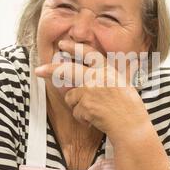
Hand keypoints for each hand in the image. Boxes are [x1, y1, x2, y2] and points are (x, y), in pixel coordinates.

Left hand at [34, 40, 152, 143]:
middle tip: (38, 70)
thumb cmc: (129, 108)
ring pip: (71, 97)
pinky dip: (83, 119)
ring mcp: (90, 90)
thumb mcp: (120, 85)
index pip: (88, 53)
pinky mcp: (85, 105)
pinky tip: (95, 120)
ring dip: (78, 107)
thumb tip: (81, 82)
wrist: (131, 125)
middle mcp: (97, 76)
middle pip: (67, 70)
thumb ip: (102, 79)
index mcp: (107, 70)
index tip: (63, 44)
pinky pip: (76, 112)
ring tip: (95, 113)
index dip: (74, 48)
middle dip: (50, 69)